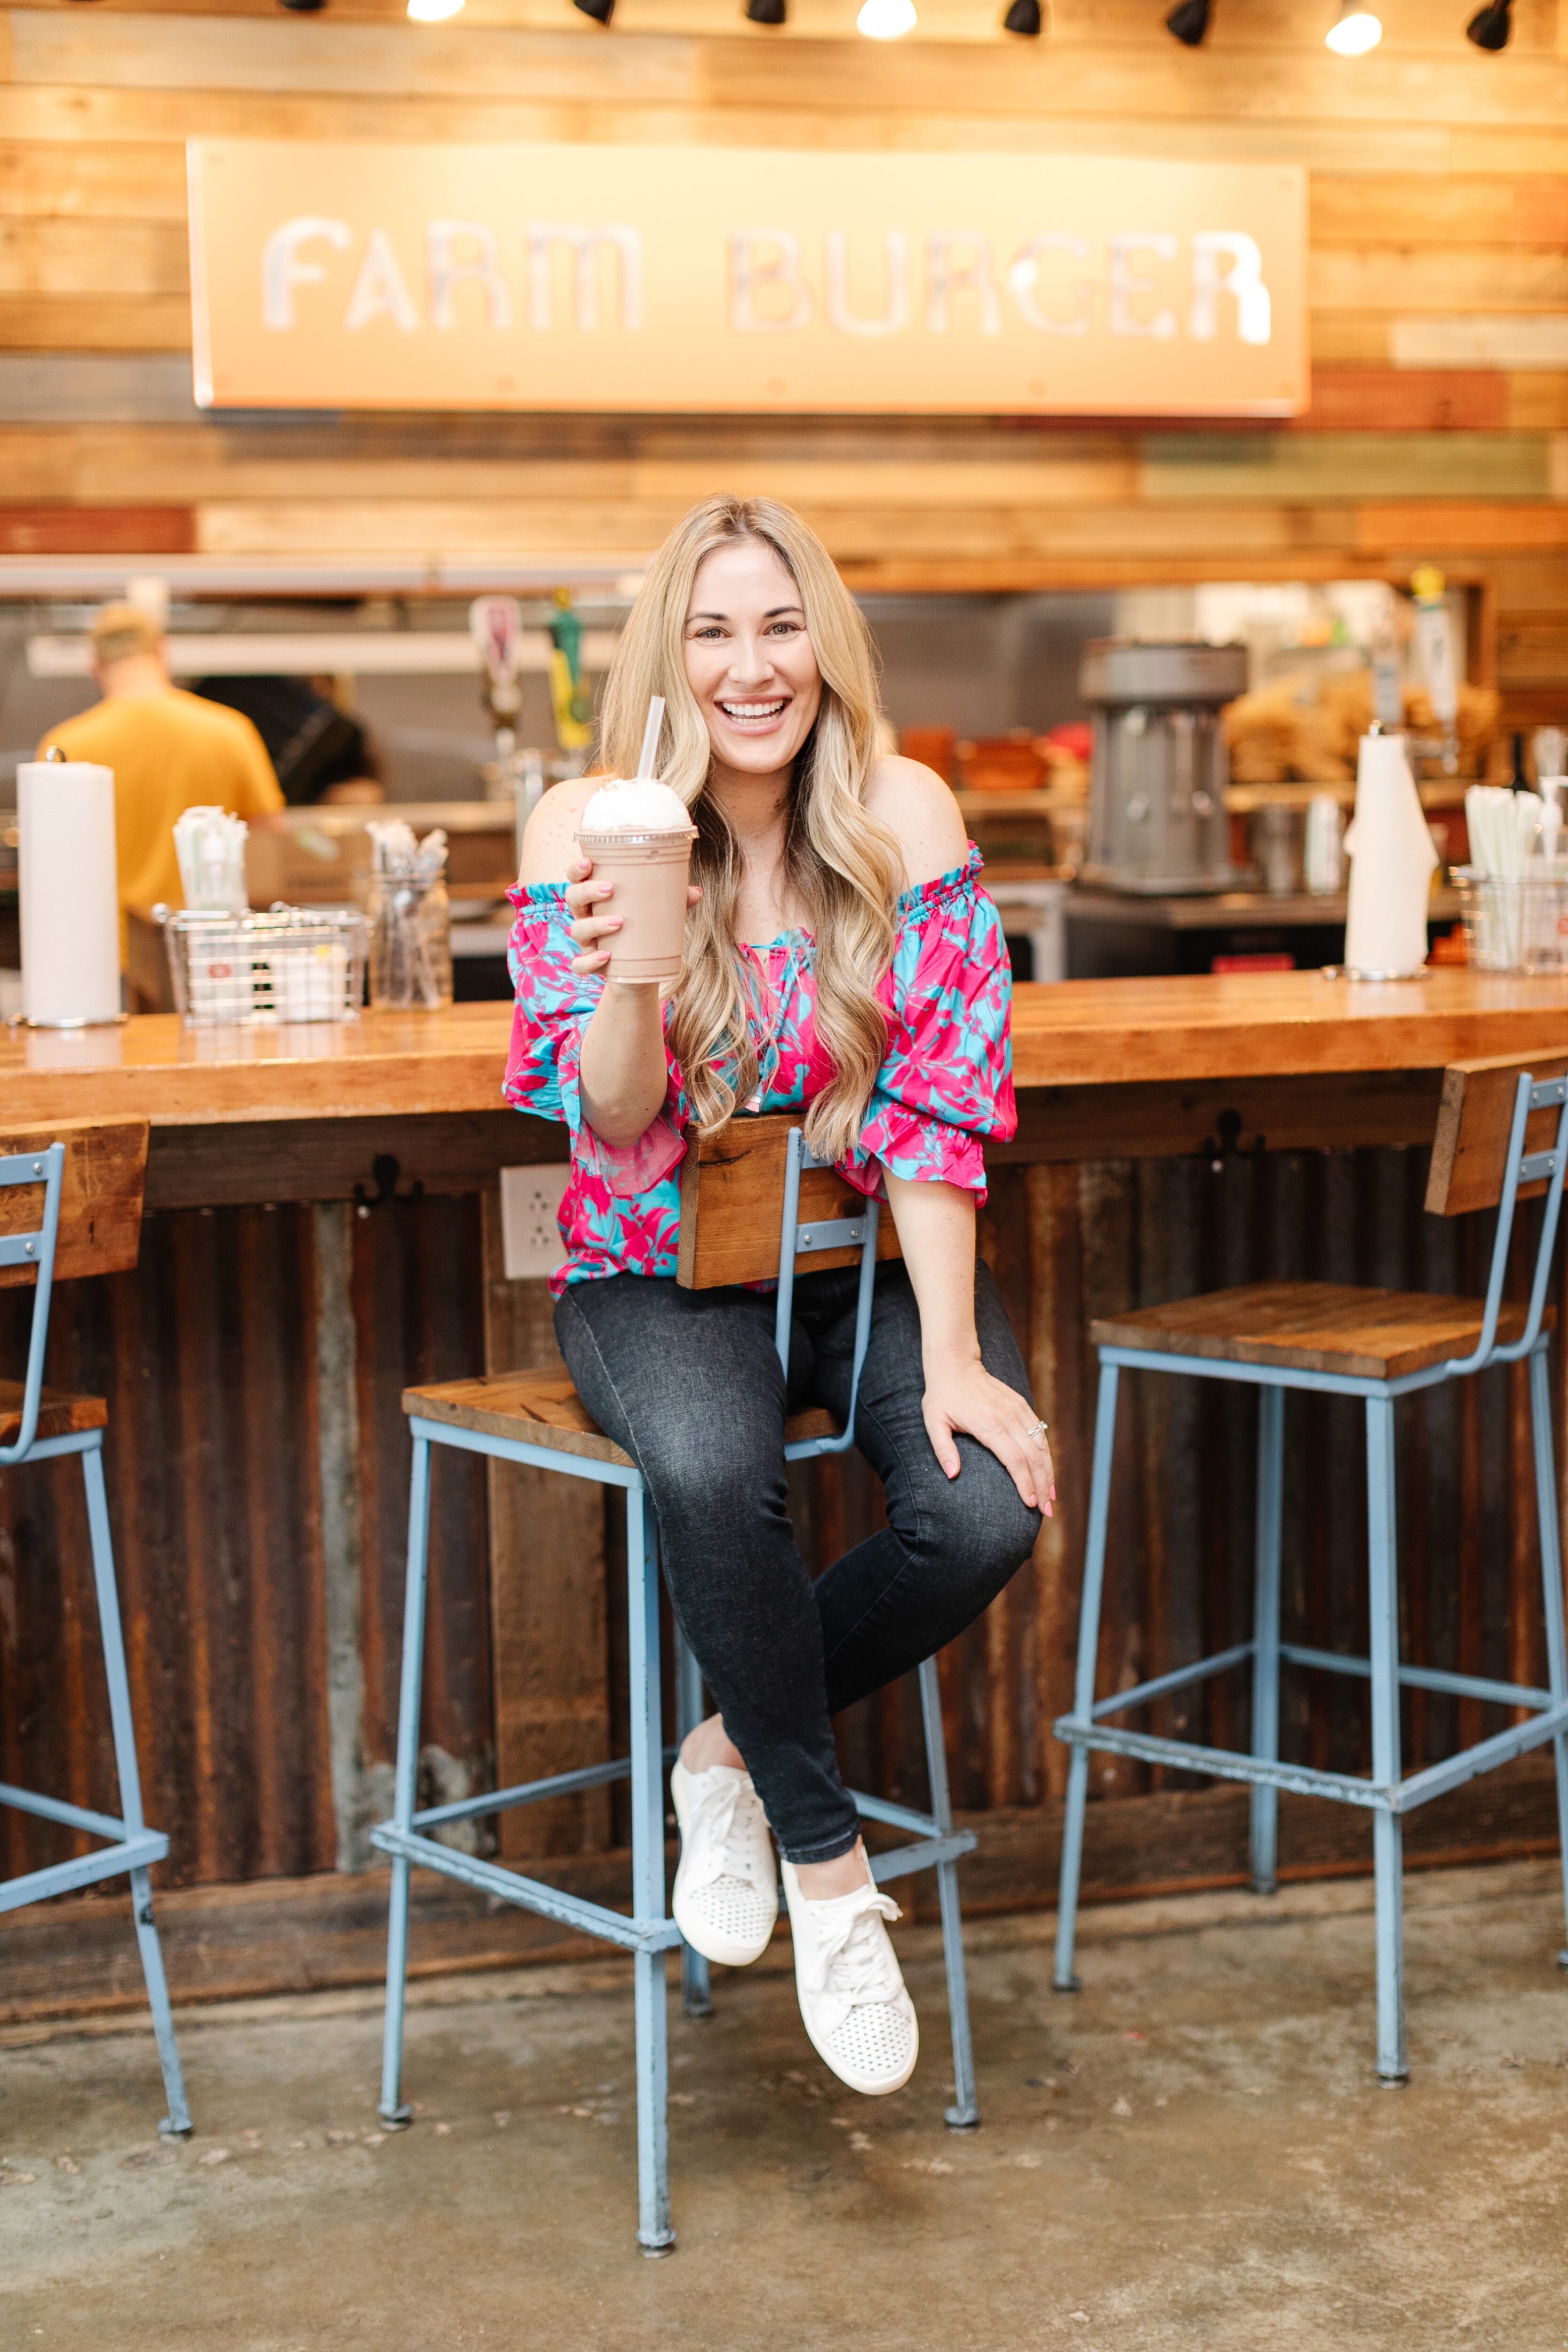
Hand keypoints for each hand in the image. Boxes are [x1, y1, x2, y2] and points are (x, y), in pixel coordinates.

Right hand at [564, 855, 701, 978]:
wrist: (641, 973)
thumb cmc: (646, 932)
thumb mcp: (660, 914)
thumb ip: (675, 901)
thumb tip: (696, 891)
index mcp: (597, 898)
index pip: (577, 878)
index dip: (577, 869)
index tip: (588, 862)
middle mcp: (587, 917)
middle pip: (573, 898)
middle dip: (587, 891)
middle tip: (610, 889)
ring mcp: (587, 942)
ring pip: (577, 930)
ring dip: (595, 924)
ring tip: (619, 921)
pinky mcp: (592, 965)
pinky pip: (581, 964)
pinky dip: (590, 960)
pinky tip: (607, 956)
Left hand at [920, 1352, 1054, 1516]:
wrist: (956, 1365)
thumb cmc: (942, 1396)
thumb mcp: (934, 1422)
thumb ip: (943, 1449)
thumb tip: (952, 1474)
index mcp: (988, 1424)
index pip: (1014, 1460)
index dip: (1024, 1483)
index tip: (1030, 1503)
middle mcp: (1008, 1417)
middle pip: (1033, 1457)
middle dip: (1042, 1485)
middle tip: (1046, 1510)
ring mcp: (1018, 1410)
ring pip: (1041, 1445)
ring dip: (1049, 1472)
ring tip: (1052, 1496)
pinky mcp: (1022, 1405)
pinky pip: (1040, 1432)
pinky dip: (1047, 1453)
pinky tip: (1048, 1470)